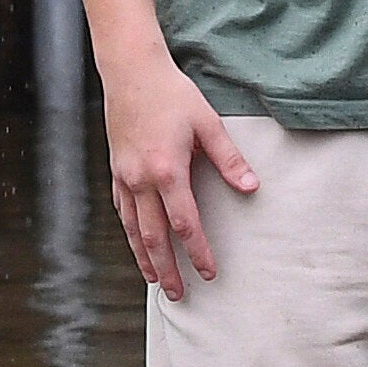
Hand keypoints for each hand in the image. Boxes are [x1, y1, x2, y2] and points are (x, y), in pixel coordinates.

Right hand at [108, 61, 259, 297]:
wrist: (130, 71)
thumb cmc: (172, 93)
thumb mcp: (208, 123)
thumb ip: (229, 159)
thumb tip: (251, 187)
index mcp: (168, 170)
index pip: (185, 223)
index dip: (198, 251)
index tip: (209, 272)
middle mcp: (141, 180)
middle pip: (154, 237)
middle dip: (168, 269)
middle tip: (179, 295)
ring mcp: (124, 177)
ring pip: (134, 229)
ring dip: (145, 258)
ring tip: (156, 280)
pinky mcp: (116, 170)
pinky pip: (122, 210)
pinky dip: (130, 232)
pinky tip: (137, 243)